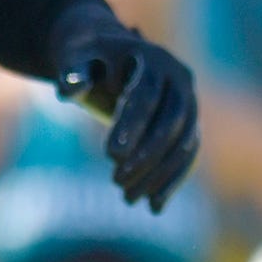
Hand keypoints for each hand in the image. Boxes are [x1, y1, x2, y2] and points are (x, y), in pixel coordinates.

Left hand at [52, 0, 198, 207]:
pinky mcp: (191, 122)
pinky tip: (154, 206)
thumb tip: (69, 89)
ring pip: (183, 143)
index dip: (131, 125)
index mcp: (152, 58)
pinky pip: (187, 155)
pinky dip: (172, 181)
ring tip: (129, 199)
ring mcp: (191, 101)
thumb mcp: (72, 58)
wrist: (108, 54)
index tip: (110, 155)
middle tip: (116, 182)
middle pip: (171, 122)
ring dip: (159, 174)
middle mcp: (180, 78)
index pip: (146, 95)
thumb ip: (71, 72)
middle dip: (146, 155)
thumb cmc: (84, 57)